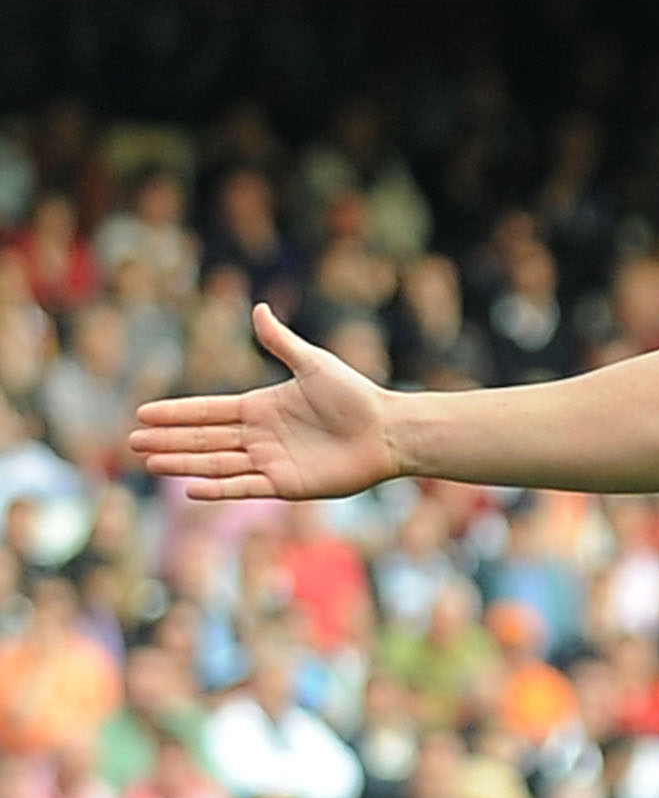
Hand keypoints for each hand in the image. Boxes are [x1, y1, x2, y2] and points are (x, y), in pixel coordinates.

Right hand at [131, 305, 397, 501]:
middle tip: (132, 443)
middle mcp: (261, 436)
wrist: (387, 431)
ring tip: (150, 463)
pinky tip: (190, 488)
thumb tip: (258, 308)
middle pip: (204, 439)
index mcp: (261, 407)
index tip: (143, 413)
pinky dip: (219, 489)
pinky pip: (246, 487)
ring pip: (217, 463)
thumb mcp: (313, 364)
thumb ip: (281, 341)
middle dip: (169, 440)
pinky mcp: (288, 485)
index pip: (208, 410)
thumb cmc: (356, 396)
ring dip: (183, 463)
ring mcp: (272, 462)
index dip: (176, 413)